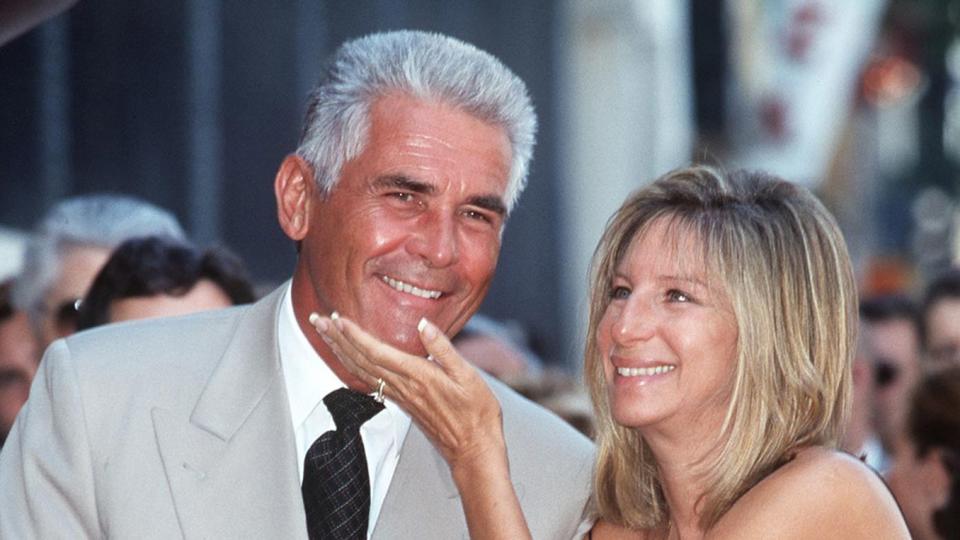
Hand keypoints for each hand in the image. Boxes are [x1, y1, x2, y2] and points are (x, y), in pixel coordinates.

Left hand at [311, 312, 531, 539]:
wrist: (474, 450)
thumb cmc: (476, 413)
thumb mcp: (468, 376)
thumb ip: (444, 348)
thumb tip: (423, 323)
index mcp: (418, 376)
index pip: (377, 352)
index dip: (354, 335)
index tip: (336, 318)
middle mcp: (403, 386)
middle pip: (361, 360)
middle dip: (337, 339)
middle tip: (317, 319)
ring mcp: (401, 396)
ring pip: (362, 371)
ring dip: (341, 351)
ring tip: (325, 333)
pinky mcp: (403, 403)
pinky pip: (371, 381)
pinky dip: (355, 366)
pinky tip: (349, 359)